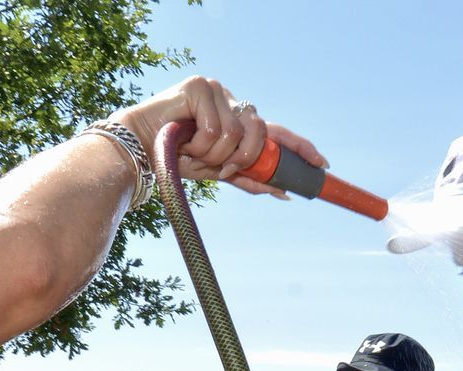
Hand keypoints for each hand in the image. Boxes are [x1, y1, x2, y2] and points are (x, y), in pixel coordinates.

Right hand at [117, 78, 325, 196]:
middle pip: (259, 132)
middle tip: (220, 167)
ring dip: (214, 154)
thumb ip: (249, 177)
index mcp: (238, 119)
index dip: (299, 146)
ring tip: (192, 152)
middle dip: (243, 158)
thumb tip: (283, 191)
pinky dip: (201, 144)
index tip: (321, 164)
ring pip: (237, 133)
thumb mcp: (218, 171)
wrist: (140, 148)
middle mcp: (231, 101)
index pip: (275, 131)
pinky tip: (184, 140)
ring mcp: (217, 90)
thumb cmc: (176, 157)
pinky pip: (216, 127)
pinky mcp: (200, 86)